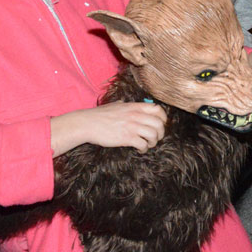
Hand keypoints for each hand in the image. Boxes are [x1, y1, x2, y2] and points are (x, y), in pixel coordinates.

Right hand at [50, 101, 166, 155]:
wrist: (87, 123)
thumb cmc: (99, 115)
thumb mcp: (114, 105)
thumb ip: (123, 104)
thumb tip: (124, 102)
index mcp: (134, 107)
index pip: (158, 109)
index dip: (163, 118)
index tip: (161, 124)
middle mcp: (135, 115)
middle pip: (159, 124)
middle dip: (161, 133)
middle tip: (156, 138)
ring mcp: (132, 126)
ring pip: (153, 135)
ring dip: (153, 142)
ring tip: (148, 144)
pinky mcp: (126, 138)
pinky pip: (143, 144)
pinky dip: (144, 149)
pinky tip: (140, 149)